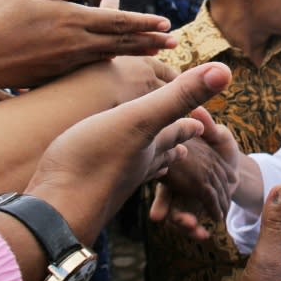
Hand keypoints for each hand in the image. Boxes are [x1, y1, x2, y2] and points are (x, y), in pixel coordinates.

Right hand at [0, 0, 177, 91]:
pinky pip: (90, 66)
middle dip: (150, 40)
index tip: (166, 24)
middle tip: (173, 42)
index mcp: (71, 20)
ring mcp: (66, 62)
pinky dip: (108, 60)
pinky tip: (117, 59)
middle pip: (121, 41)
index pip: (118, 21)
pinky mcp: (56, 75)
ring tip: (155, 51)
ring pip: (109, 55)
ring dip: (134, 52)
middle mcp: (75, 43)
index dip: (144, 22)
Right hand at [24, 62, 231, 244]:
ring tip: (157, 164)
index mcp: (150, 145)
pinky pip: (109, 183)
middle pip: (162, 155)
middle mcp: (136, 166)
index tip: (201, 124)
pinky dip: (118, 177)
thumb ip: (180, 95)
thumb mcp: (141, 117)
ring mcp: (111, 183)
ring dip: (150, 165)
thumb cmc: (95, 158)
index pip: (178, 132)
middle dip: (173, 147)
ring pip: (139, 172)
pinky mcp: (86, 193)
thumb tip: (225, 70)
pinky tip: (107, 180)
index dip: (190, 125)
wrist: (55, 210)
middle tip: (184, 146)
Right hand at [149, 108, 238, 238]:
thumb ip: (208, 125)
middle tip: (185, 224)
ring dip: (188, 226)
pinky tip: (206, 235)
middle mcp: (173, 185)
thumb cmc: (218, 143)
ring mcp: (182, 200)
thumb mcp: (216, 133)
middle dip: (177, 218)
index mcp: (173, 166)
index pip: (164, 186)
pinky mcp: (195, 209)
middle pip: (169, 207)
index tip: (156, 217)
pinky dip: (198, 229)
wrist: (233, 163)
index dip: (160, 202)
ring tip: (197, 232)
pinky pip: (193, 222)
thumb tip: (199, 109)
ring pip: (180, 217)